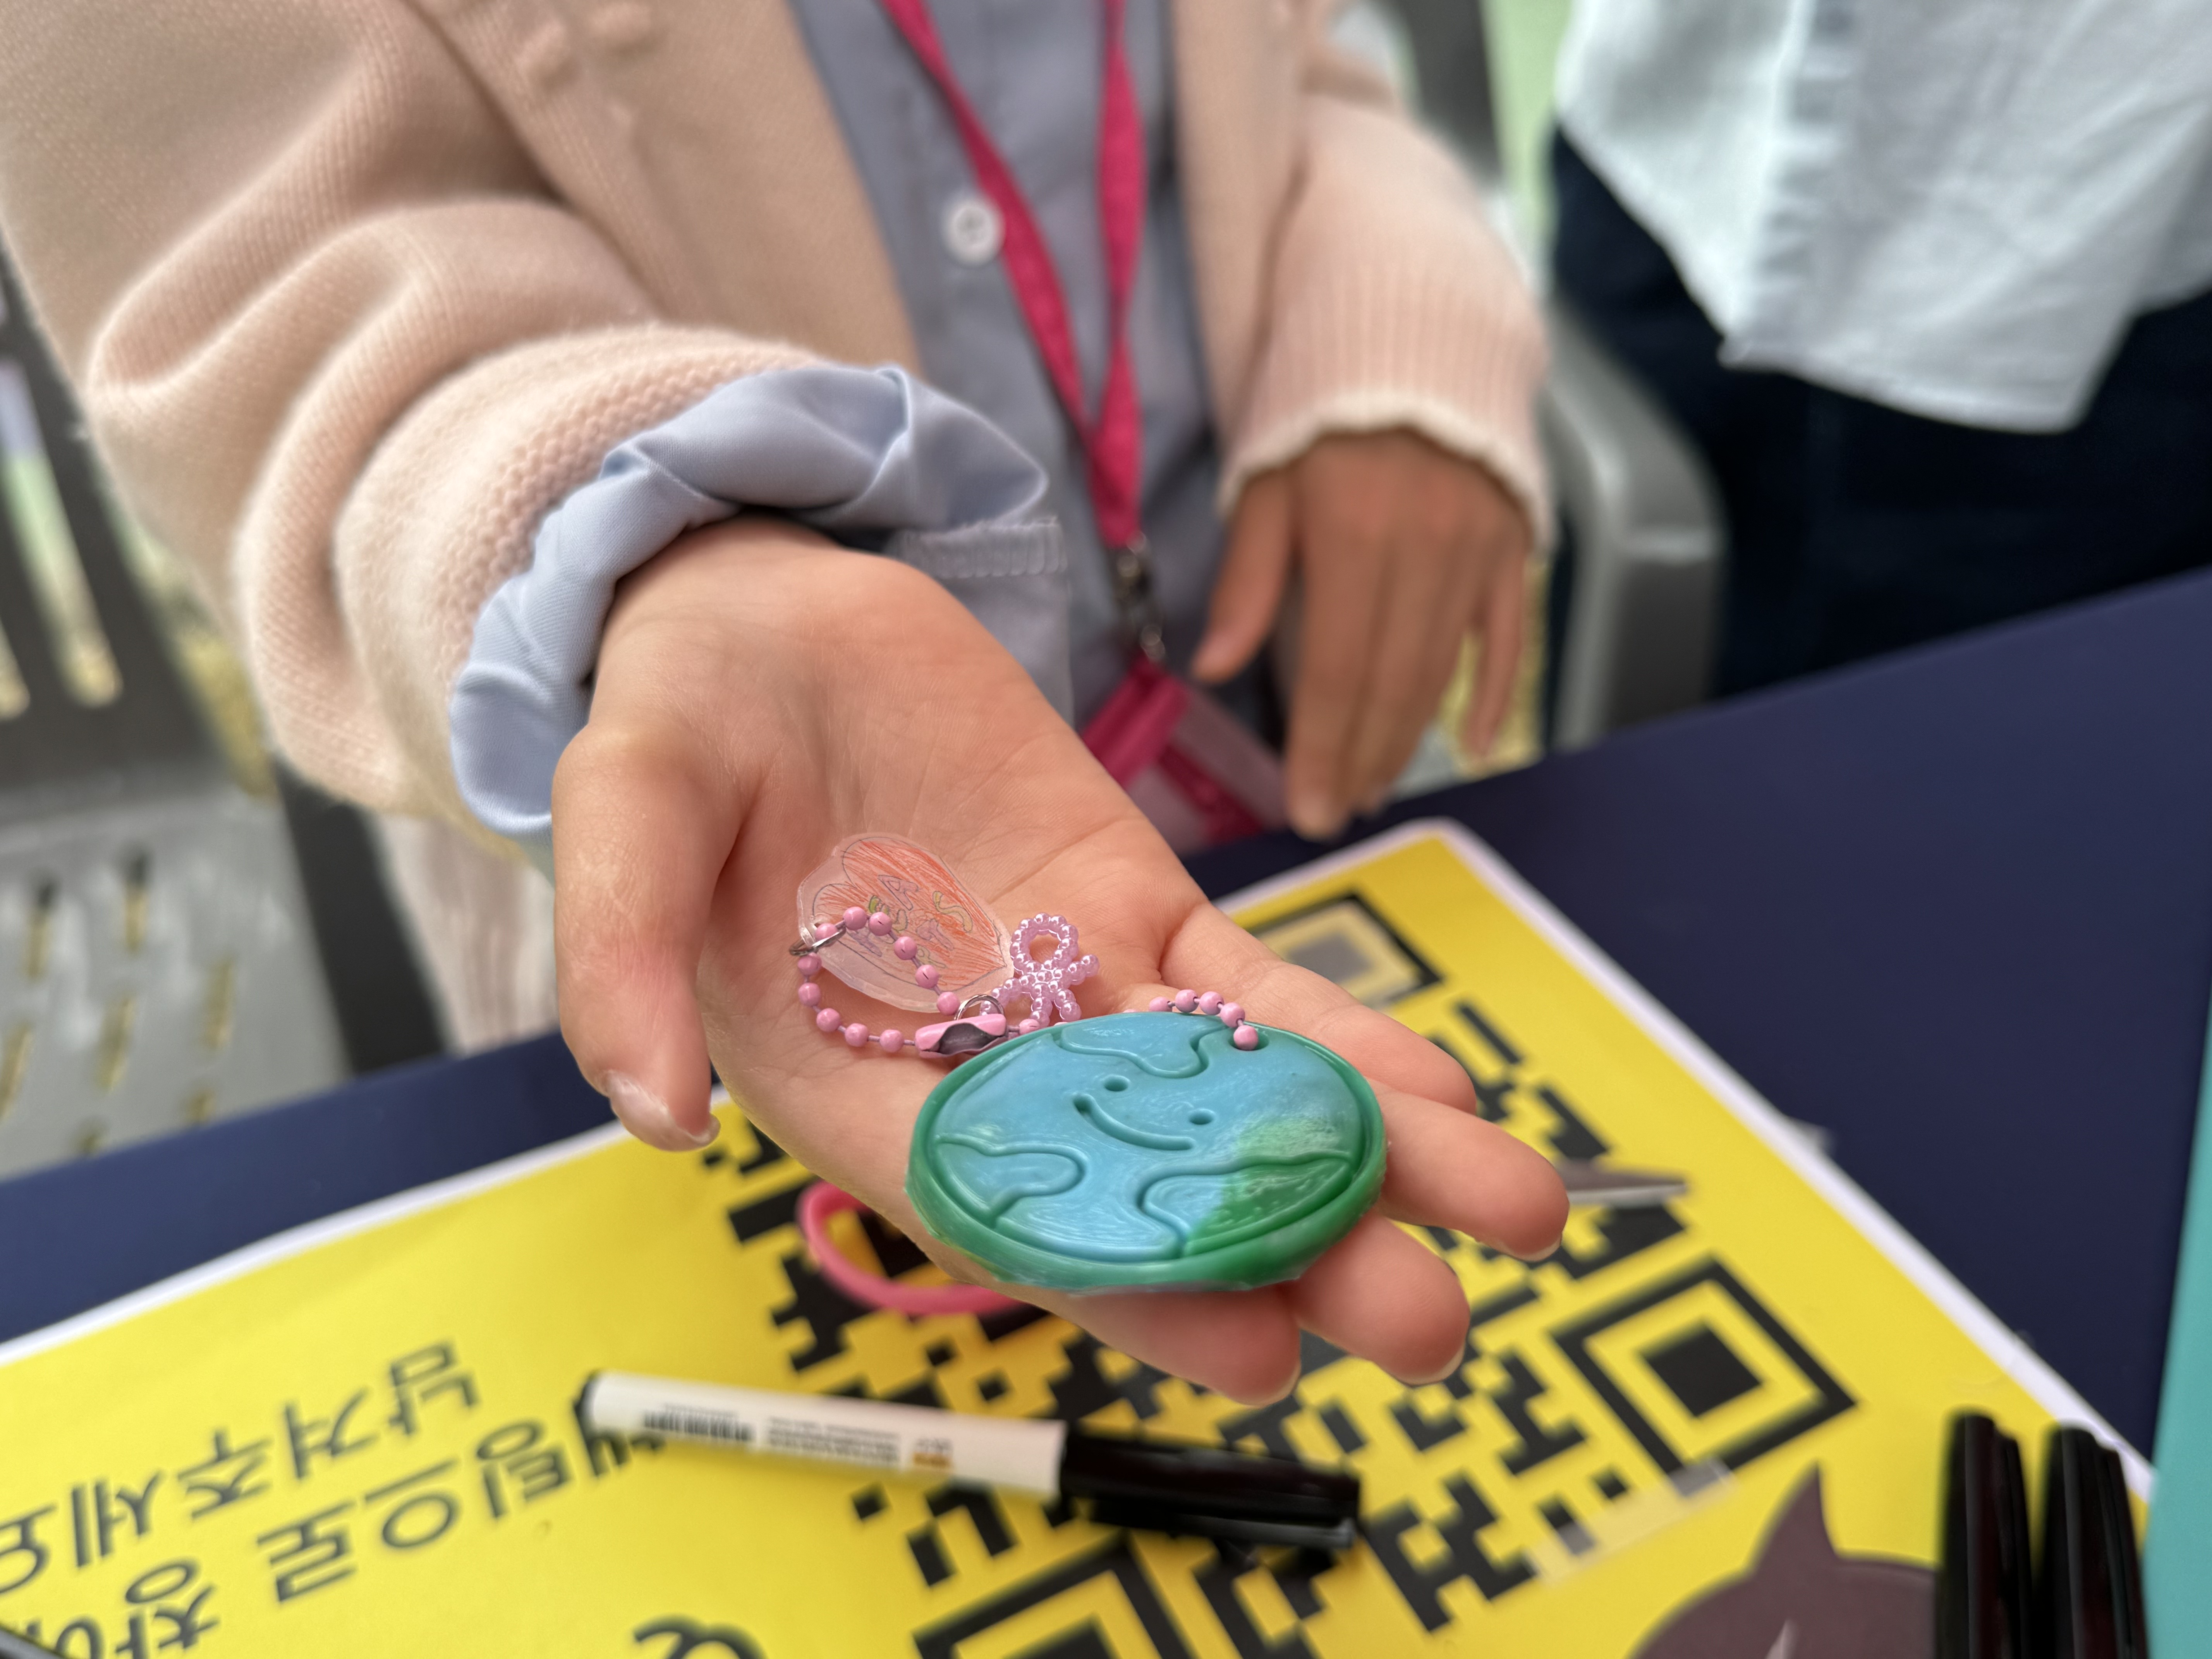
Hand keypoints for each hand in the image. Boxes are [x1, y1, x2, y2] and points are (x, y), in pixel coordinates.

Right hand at [552, 518, 1565, 1402]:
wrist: (766, 612)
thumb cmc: (678, 717)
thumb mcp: (626, 805)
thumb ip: (622, 948)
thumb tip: (650, 1108)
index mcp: (851, 1091)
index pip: (1003, 1212)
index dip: (1127, 1282)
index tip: (1257, 1345)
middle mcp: (974, 1071)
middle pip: (1149, 1184)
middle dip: (1294, 1248)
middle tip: (1435, 1321)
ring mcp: (1067, 990)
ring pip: (1229, 1095)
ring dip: (1366, 1155)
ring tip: (1510, 1209)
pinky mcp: (1129, 906)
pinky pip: (1245, 988)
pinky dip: (1337, 1036)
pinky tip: (1440, 1082)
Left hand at [1192, 429, 1531, 840]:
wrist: (1410, 334)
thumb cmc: (1319, 410)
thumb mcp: (1266, 482)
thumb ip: (1247, 579)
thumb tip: (1213, 667)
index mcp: (1353, 533)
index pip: (1337, 670)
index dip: (1322, 747)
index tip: (1306, 806)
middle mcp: (1424, 546)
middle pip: (1391, 682)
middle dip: (1360, 758)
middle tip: (1335, 814)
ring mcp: (1478, 547)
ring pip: (1442, 668)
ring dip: (1407, 738)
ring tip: (1374, 785)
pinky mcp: (1513, 543)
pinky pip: (1508, 635)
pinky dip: (1492, 694)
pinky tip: (1468, 746)